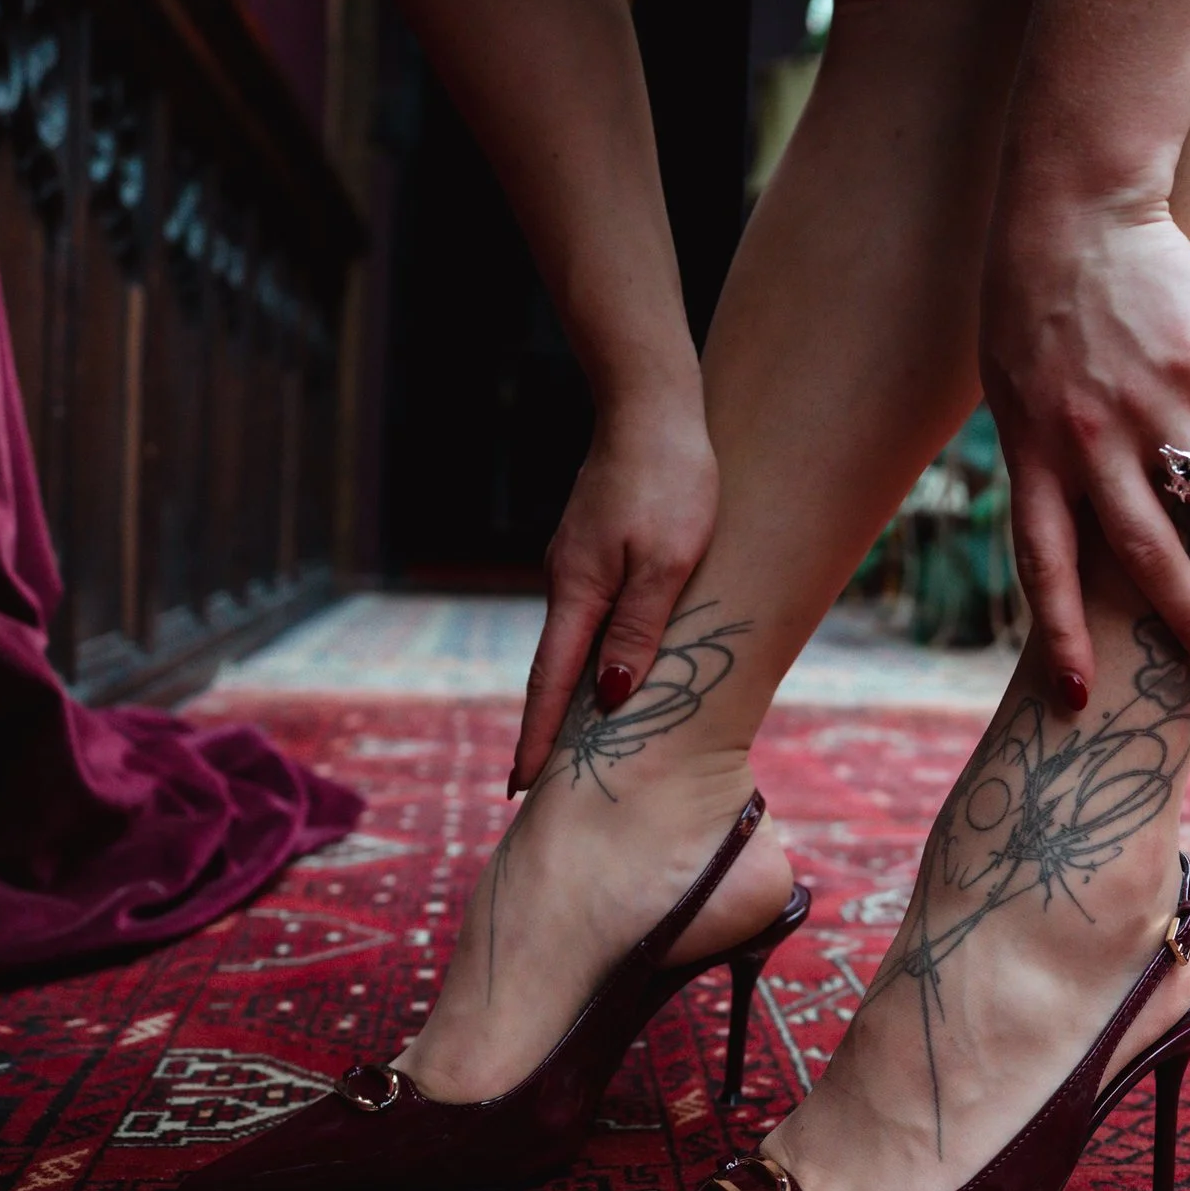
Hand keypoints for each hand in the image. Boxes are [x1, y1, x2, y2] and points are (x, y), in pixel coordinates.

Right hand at [511, 400, 718, 791]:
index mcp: (579, 592)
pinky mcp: (592, 542)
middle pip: (554, 667)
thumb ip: (638, 631)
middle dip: (545, 724)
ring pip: (573, 635)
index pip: (550, 682)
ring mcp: (576, 559)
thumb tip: (610, 698)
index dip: (536, 736)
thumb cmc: (671, 481)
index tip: (519, 784)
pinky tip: (605, 659)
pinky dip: (589, 646)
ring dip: (570, 686)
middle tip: (535, 778)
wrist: (652, 406)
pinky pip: (588, 609)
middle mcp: (566, 580)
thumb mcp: (667, 564)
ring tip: (574, 734)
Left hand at [980, 196, 1189, 704]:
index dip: (1060, 634)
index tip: (1077, 699)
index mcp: (1036, 455)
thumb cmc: (1031, 304)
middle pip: (1146, 553)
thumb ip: (1044, 457)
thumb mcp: (1013, 393)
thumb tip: (1073, 520)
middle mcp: (1091, 440)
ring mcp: (1147, 397)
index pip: (1045, 566)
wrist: (1068, 209)